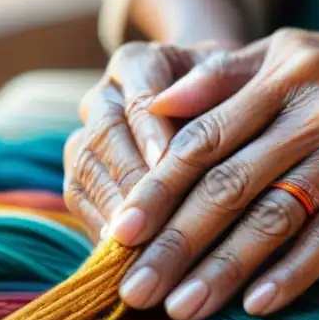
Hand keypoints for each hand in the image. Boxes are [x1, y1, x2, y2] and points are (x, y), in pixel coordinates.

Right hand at [62, 39, 250, 240]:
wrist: (216, 103)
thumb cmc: (235, 91)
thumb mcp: (239, 78)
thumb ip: (218, 81)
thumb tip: (178, 100)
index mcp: (137, 63)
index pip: (139, 98)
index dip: (150, 134)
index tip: (167, 165)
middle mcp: (104, 95)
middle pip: (104, 135)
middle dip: (127, 179)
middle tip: (150, 217)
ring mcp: (87, 134)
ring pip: (84, 168)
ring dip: (109, 207)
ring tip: (135, 243)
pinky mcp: (83, 172)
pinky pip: (79, 198)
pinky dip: (100, 226)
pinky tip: (124, 255)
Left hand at [105, 23, 318, 319]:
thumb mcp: (283, 51)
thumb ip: (220, 76)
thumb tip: (155, 105)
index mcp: (278, 76)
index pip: (205, 138)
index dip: (158, 188)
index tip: (120, 232)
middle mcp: (312, 113)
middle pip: (230, 185)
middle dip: (177, 242)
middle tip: (134, 288)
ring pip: (276, 217)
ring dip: (226, 268)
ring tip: (182, 308)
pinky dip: (295, 271)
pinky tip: (258, 303)